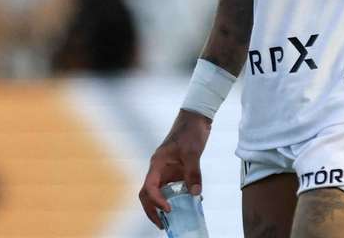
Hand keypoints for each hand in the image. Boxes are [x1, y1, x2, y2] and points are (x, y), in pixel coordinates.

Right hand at [138, 110, 210, 227]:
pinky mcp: (175, 171)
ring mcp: (166, 170)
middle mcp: (158, 168)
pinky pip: (171, 188)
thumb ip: (193, 173)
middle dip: (152, 210)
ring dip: (160, 207)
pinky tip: (185, 206)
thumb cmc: (190, 131)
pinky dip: (174, 199)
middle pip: (147, 193)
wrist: (195, 119)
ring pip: (157, 192)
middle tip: (162, 224)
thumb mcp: (193, 152)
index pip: (149, 187)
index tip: (169, 209)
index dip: (156, 201)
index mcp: (157, 163)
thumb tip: (195, 194)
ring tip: (170, 220)